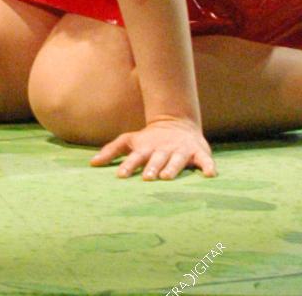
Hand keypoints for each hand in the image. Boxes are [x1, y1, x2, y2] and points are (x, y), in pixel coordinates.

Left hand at [91, 116, 215, 181]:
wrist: (177, 124)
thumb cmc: (149, 139)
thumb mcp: (130, 140)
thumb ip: (111, 150)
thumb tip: (91, 164)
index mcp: (147, 148)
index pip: (136, 157)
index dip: (129, 166)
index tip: (121, 176)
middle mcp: (163, 150)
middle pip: (156, 159)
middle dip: (152, 167)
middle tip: (147, 178)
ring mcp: (180, 150)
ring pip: (177, 160)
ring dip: (172, 168)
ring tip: (167, 177)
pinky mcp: (197, 152)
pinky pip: (204, 160)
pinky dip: (208, 166)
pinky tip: (210, 175)